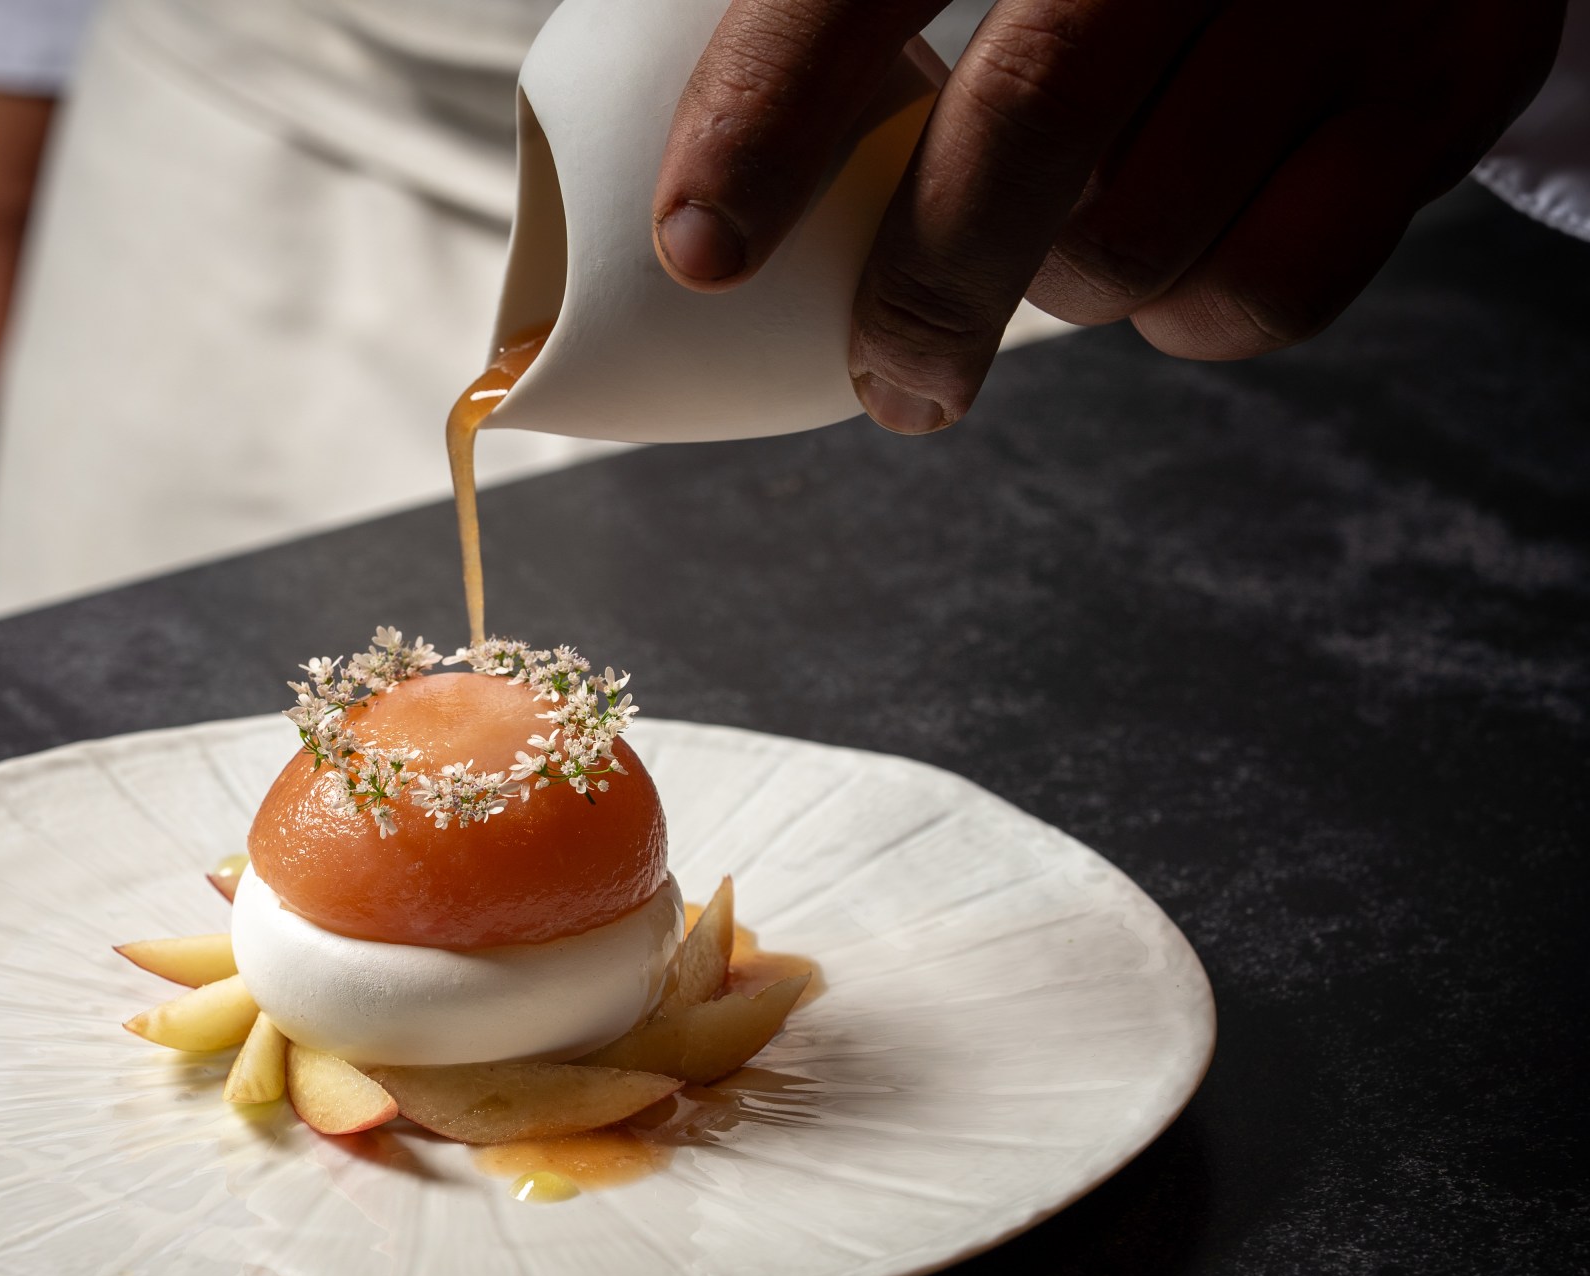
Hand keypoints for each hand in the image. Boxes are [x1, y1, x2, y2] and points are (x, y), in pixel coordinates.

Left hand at [652, 0, 1565, 433]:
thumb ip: (846, 12)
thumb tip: (688, 190)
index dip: (771, 110)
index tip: (697, 246)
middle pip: (1027, 124)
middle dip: (921, 293)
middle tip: (884, 377)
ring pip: (1141, 234)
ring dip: (1066, 295)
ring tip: (1059, 255)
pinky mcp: (1448, 84)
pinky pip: (1270, 289)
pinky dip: (1190, 320)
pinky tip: (1168, 267)